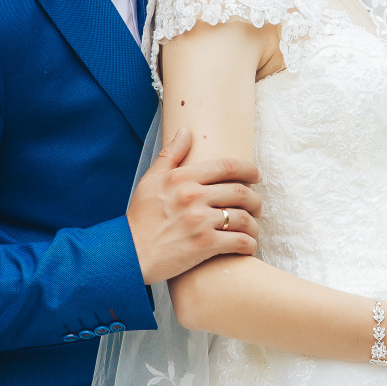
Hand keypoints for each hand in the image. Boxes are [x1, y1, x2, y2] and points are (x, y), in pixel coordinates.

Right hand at [128, 127, 262, 283]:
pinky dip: (249, 243)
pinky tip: (248, 245)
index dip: (249, 169)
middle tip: (257, 207)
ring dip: (254, 224)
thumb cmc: (140, 218)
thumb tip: (186, 130)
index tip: (257, 176)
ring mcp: (200, 221)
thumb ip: (170, 155)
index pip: (227, 166)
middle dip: (255, 200)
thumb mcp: (151, 180)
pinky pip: (239, 241)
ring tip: (252, 229)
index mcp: (182, 178)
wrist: (129, 254)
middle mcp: (193, 196)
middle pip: (240, 191)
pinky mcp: (204, 245)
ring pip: (244, 218)